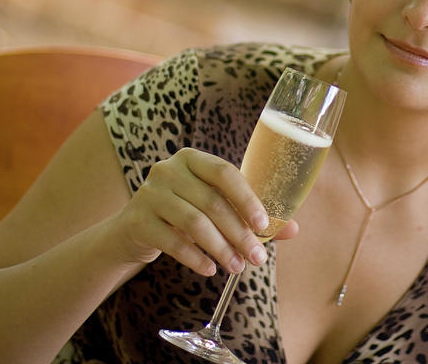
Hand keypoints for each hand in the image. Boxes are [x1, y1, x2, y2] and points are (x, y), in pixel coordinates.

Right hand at [107, 148, 297, 275]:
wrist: (135, 228)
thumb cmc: (184, 212)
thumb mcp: (214, 206)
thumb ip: (250, 214)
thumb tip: (293, 229)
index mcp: (192, 158)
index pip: (224, 172)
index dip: (247, 198)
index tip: (264, 225)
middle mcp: (168, 170)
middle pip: (212, 202)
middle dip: (238, 233)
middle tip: (257, 258)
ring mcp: (149, 193)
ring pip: (194, 223)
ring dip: (220, 248)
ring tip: (237, 267)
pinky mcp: (138, 220)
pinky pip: (173, 242)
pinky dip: (195, 258)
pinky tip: (210, 269)